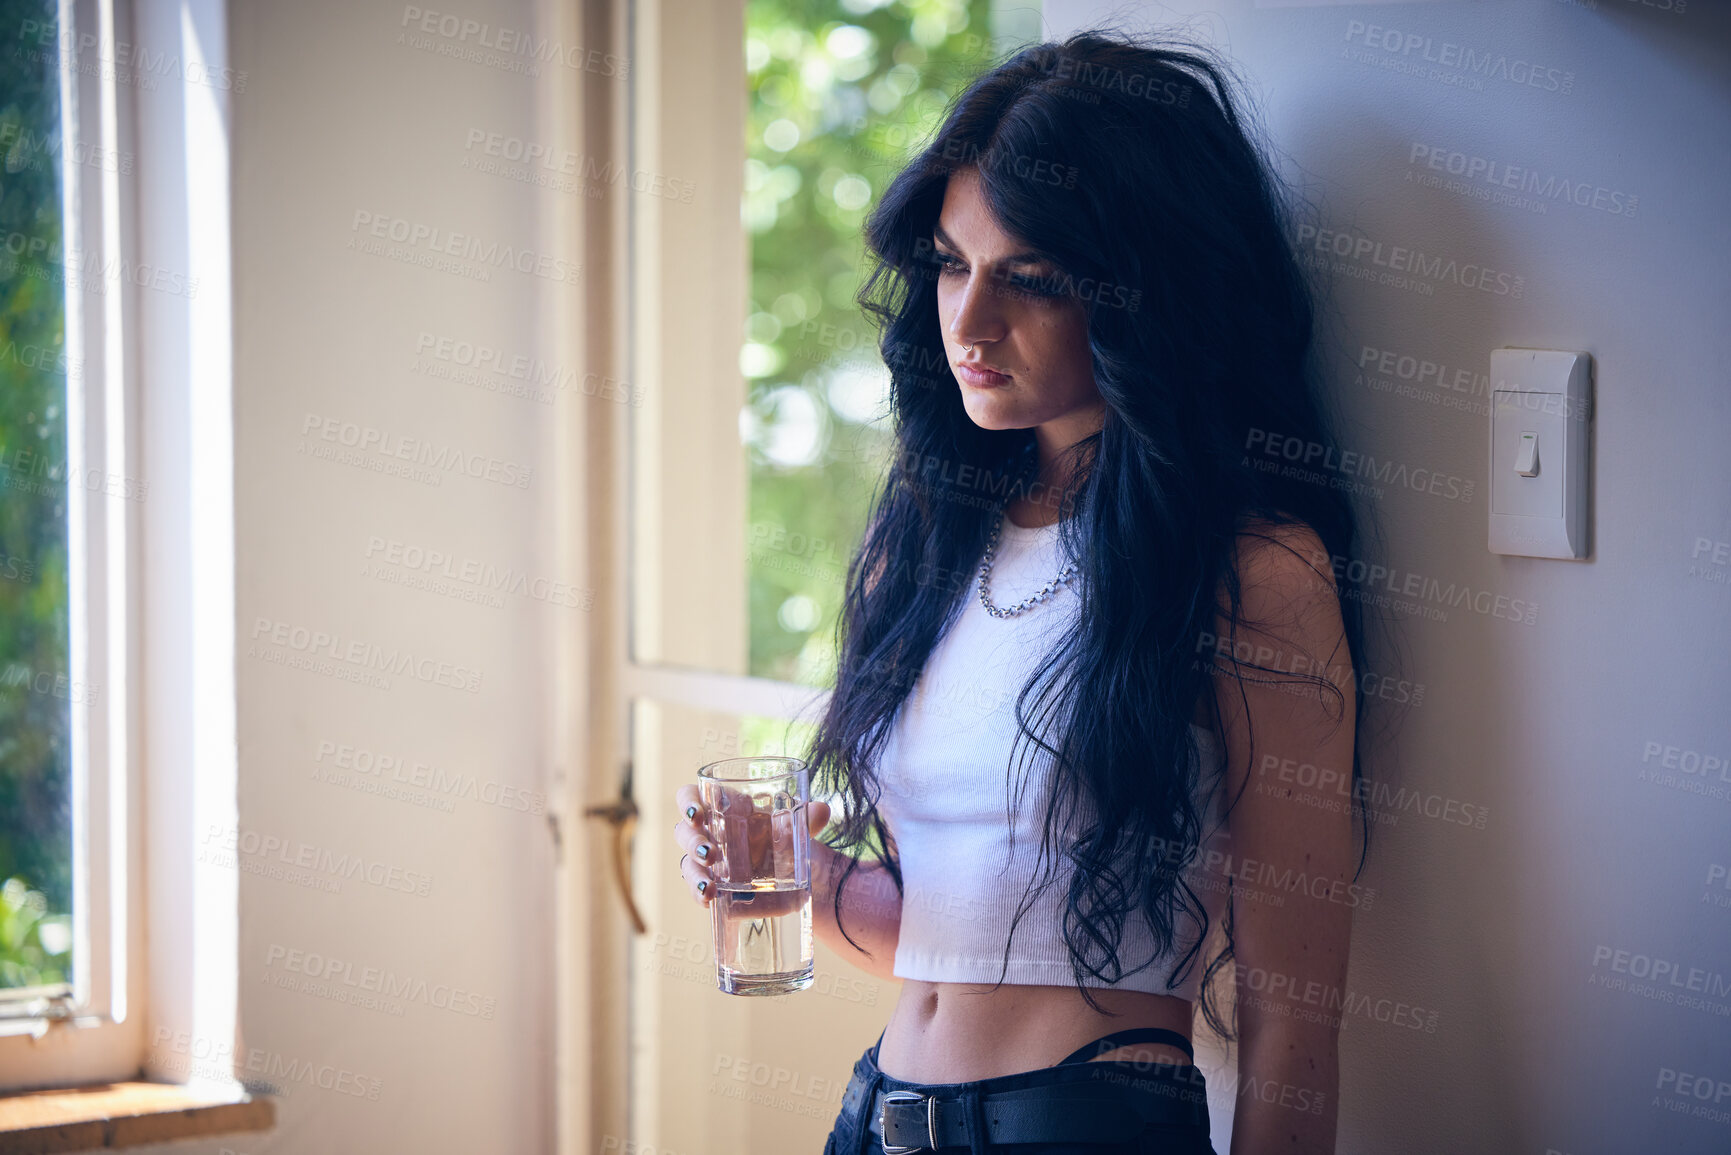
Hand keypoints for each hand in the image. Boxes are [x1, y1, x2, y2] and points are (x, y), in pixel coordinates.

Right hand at [673, 783, 829, 915]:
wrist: (803, 876)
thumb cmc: (788, 839)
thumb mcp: (798, 828)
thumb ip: (807, 817)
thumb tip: (821, 810)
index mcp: (723, 808)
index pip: (692, 797)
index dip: (688, 802)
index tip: (697, 812)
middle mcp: (710, 834)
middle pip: (685, 832)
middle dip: (692, 842)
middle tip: (709, 852)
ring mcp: (710, 864)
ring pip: (688, 864)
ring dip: (694, 872)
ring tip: (711, 884)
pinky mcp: (716, 889)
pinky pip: (698, 890)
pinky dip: (700, 894)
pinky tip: (709, 899)